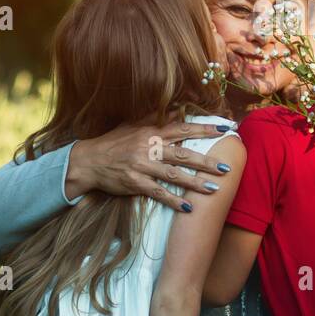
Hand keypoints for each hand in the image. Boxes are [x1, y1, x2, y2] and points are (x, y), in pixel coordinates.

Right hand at [66, 120, 234, 212]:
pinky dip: (173, 200)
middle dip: (206, 161)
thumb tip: (177, 108)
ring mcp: (142, 166)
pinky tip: (188, 207)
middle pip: (183, 154)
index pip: (183, 128)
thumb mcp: (133, 125)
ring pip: (174, 175)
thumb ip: (155, 117)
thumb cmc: (113, 142)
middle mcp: (149, 148)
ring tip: (214, 189)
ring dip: (195, 183)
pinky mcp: (135, 183)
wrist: (88, 161)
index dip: (205, 129)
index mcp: (151, 132)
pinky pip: (158, 193)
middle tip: (226, 167)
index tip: (225, 129)